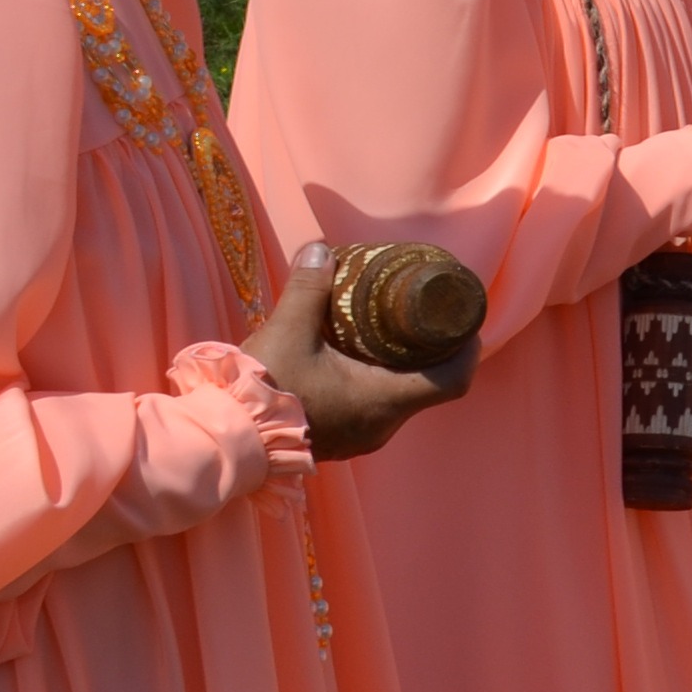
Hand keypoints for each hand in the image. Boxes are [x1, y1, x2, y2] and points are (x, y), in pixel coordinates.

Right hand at [249, 243, 475, 461]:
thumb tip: (322, 249)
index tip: (462, 320)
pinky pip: (372, 410)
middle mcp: (382, 425)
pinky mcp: (339, 441)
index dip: (466, 349)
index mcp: (385, 400)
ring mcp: (361, 438)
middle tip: (420, 315)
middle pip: (428, 387)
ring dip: (399, 369)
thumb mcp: (287, 330)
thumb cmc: (262, 389)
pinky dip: (374, 384)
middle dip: (430, 351)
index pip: (453, 381)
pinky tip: (354, 360)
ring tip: (386, 332)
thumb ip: (308, 288)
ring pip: (397, 400)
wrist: (225, 438)